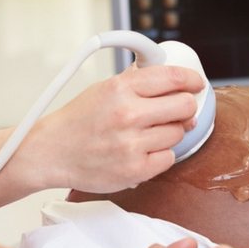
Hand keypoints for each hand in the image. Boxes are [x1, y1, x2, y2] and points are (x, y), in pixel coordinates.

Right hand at [32, 65, 203, 192]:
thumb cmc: (77, 122)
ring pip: (178, 133)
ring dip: (168, 133)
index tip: (196, 84)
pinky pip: (169, 158)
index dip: (191, 80)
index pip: (173, 77)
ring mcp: (132, 144)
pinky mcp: (136, 170)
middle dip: (185, 108)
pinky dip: (160, 155)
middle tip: (176, 112)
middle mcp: (128, 114)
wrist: (52, 152)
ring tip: (146, 134)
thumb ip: (136, 82)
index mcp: (120, 88)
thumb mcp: (103, 89)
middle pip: (185, 106)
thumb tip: (171, 78)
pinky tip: (142, 151)